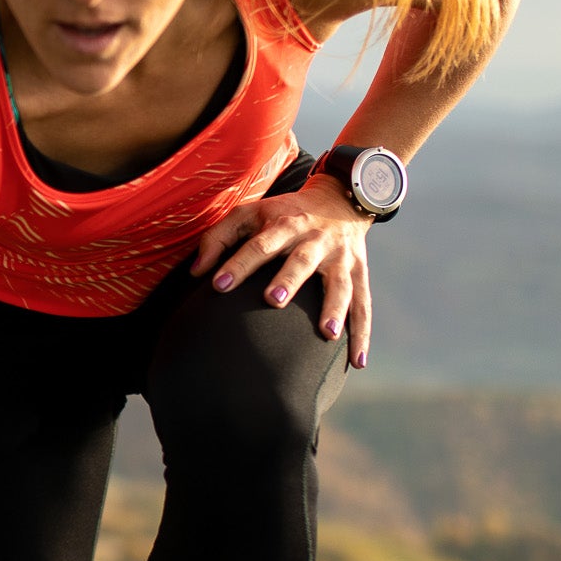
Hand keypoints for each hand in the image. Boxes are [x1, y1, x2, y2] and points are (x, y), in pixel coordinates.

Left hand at [190, 175, 374, 368]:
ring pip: (340, 284)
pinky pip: (363, 305)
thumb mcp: (249, 213)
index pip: (259, 243)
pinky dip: (362, 333)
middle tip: (274, 300)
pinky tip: (357, 361)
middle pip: (302, 260)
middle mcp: (315, 240)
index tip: (218, 285)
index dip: (239, 263)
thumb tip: (197, 272)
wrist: (339, 199)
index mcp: (284, 224)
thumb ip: (218, 238)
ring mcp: (341, 258)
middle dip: (289, 279)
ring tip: (327, 335)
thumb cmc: (283, 213)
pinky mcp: (360, 272)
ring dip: (335, 309)